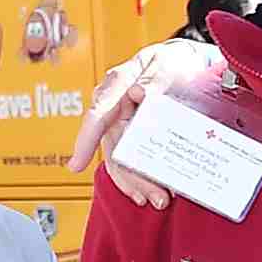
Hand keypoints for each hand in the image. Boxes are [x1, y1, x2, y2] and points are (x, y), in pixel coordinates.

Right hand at [69, 40, 188, 205]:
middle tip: (154, 195)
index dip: (86, 140)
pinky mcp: (132, 135)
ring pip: (119, 159)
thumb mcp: (167, 63)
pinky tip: (147, 193)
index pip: (97, 114)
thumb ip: (155, 79)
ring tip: (156, 199)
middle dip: (130, 176)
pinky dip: (138, 178)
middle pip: (112, 146)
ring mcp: (121, 122)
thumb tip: (138, 94)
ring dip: (136, 182)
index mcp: (117, 83)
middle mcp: (113, 106)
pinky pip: (129, 160)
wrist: (185, 64)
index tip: (76, 164)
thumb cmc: (172, 62)